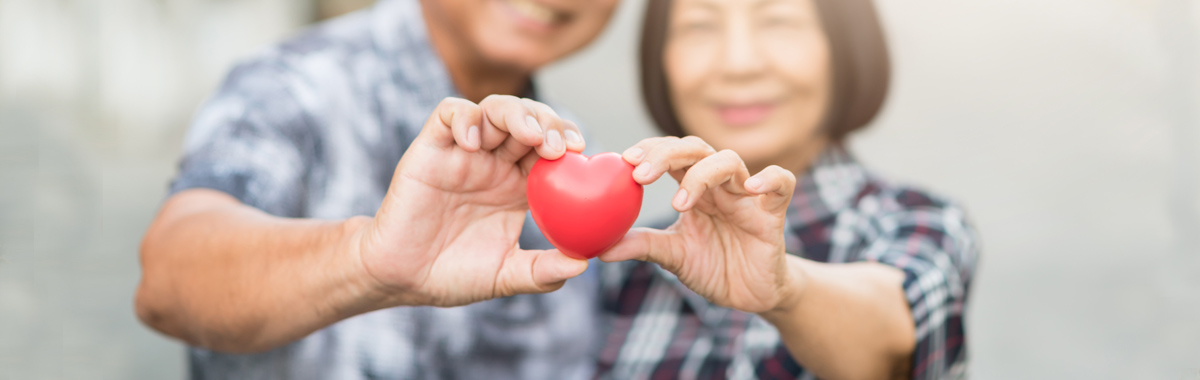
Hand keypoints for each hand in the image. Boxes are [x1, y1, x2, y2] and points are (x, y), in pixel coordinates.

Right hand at [353, 95, 588, 306]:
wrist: (403, 278)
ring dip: (516, 114)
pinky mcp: (431, 148)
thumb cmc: (454, 274)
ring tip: (529, 135)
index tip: (581, 152)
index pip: (550, 147)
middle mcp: (494, 162)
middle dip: (548, 123)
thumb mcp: (506, 275)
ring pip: (494, 109)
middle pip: (528, 120)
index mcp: (518, 185)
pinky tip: (472, 140)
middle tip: (560, 145)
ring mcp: (463, 152)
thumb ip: (543, 272)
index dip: (567, 140)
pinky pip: (449, 114)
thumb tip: (583, 265)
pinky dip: (464, 117)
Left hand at [599, 136, 802, 313]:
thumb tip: (599, 248)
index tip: (625, 162)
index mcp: (694, 188)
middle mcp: (719, 185)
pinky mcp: (773, 213)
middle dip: (666, 154)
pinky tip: (751, 187)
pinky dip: (770, 179)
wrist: (751, 295)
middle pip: (696, 148)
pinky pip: (782, 183)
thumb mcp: (672, 256)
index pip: (671, 153)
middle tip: (640, 174)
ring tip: (679, 203)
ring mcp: (747, 196)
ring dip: (701, 174)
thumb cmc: (713, 267)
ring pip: (729, 161)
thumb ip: (640, 246)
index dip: (649, 150)